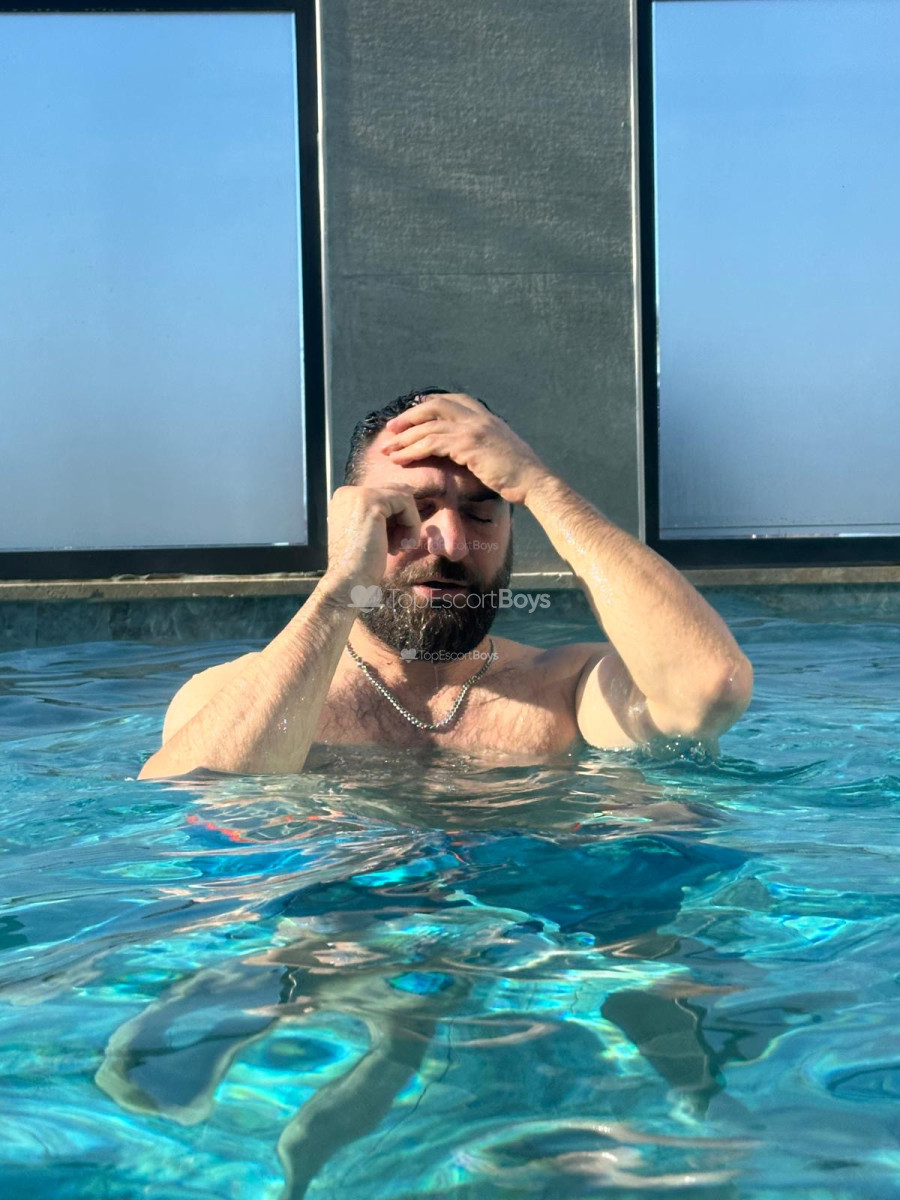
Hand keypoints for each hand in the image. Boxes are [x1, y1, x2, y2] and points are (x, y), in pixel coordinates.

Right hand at [320, 484, 419, 605]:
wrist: (347, 583)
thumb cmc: (361, 565)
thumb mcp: (372, 532)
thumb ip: (385, 512)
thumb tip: (408, 490)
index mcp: (345, 499)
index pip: (385, 495)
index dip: (396, 519)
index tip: (391, 543)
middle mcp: (348, 492)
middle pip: (395, 493)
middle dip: (403, 520)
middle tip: (399, 546)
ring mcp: (358, 494)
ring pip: (403, 497)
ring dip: (409, 524)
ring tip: (401, 547)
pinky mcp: (371, 501)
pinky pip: (406, 503)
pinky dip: (412, 524)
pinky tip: (403, 545)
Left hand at [380, 392, 547, 504]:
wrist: (534, 482)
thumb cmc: (519, 475)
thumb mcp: (500, 451)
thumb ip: (483, 445)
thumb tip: (468, 452)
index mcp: (487, 417)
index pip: (451, 400)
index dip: (427, 405)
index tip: (411, 415)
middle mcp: (479, 417)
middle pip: (434, 406)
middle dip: (409, 417)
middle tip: (391, 429)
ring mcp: (474, 428)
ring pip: (429, 425)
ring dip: (405, 438)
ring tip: (388, 450)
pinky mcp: (468, 444)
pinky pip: (432, 443)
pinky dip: (413, 450)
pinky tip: (402, 459)